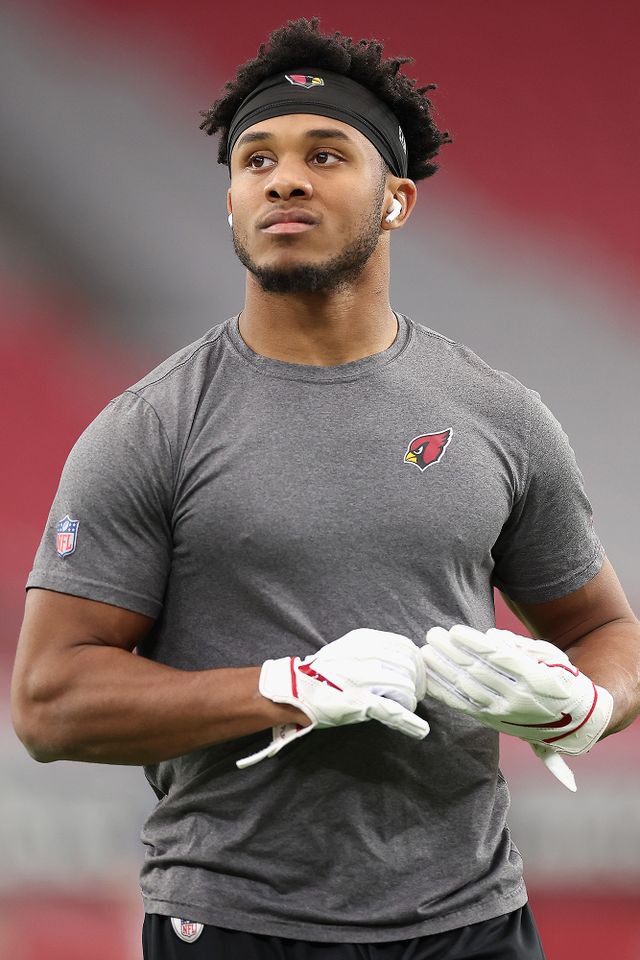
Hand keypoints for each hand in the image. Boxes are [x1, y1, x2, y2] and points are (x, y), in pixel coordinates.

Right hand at [237, 629, 429, 767]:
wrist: (294, 689)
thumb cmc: (321, 672)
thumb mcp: (347, 649)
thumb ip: (372, 651)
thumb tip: (399, 662)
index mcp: (364, 640)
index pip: (406, 647)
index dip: (417, 663)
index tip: (418, 674)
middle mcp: (366, 656)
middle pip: (409, 669)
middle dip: (416, 684)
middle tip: (414, 695)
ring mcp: (363, 679)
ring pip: (405, 690)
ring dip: (409, 702)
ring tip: (404, 708)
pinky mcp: (360, 702)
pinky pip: (393, 711)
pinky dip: (410, 722)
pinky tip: (420, 730)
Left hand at [420, 625, 613, 790]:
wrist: (575, 720)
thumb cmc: (561, 679)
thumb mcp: (551, 656)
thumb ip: (520, 645)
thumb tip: (489, 635)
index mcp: (535, 678)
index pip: (497, 658)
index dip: (472, 643)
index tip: (454, 630)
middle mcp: (518, 698)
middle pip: (476, 671)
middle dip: (450, 652)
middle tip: (432, 634)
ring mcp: (503, 713)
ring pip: (465, 689)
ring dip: (442, 670)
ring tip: (425, 652)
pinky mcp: (492, 722)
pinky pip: (462, 706)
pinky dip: (443, 692)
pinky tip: (430, 678)